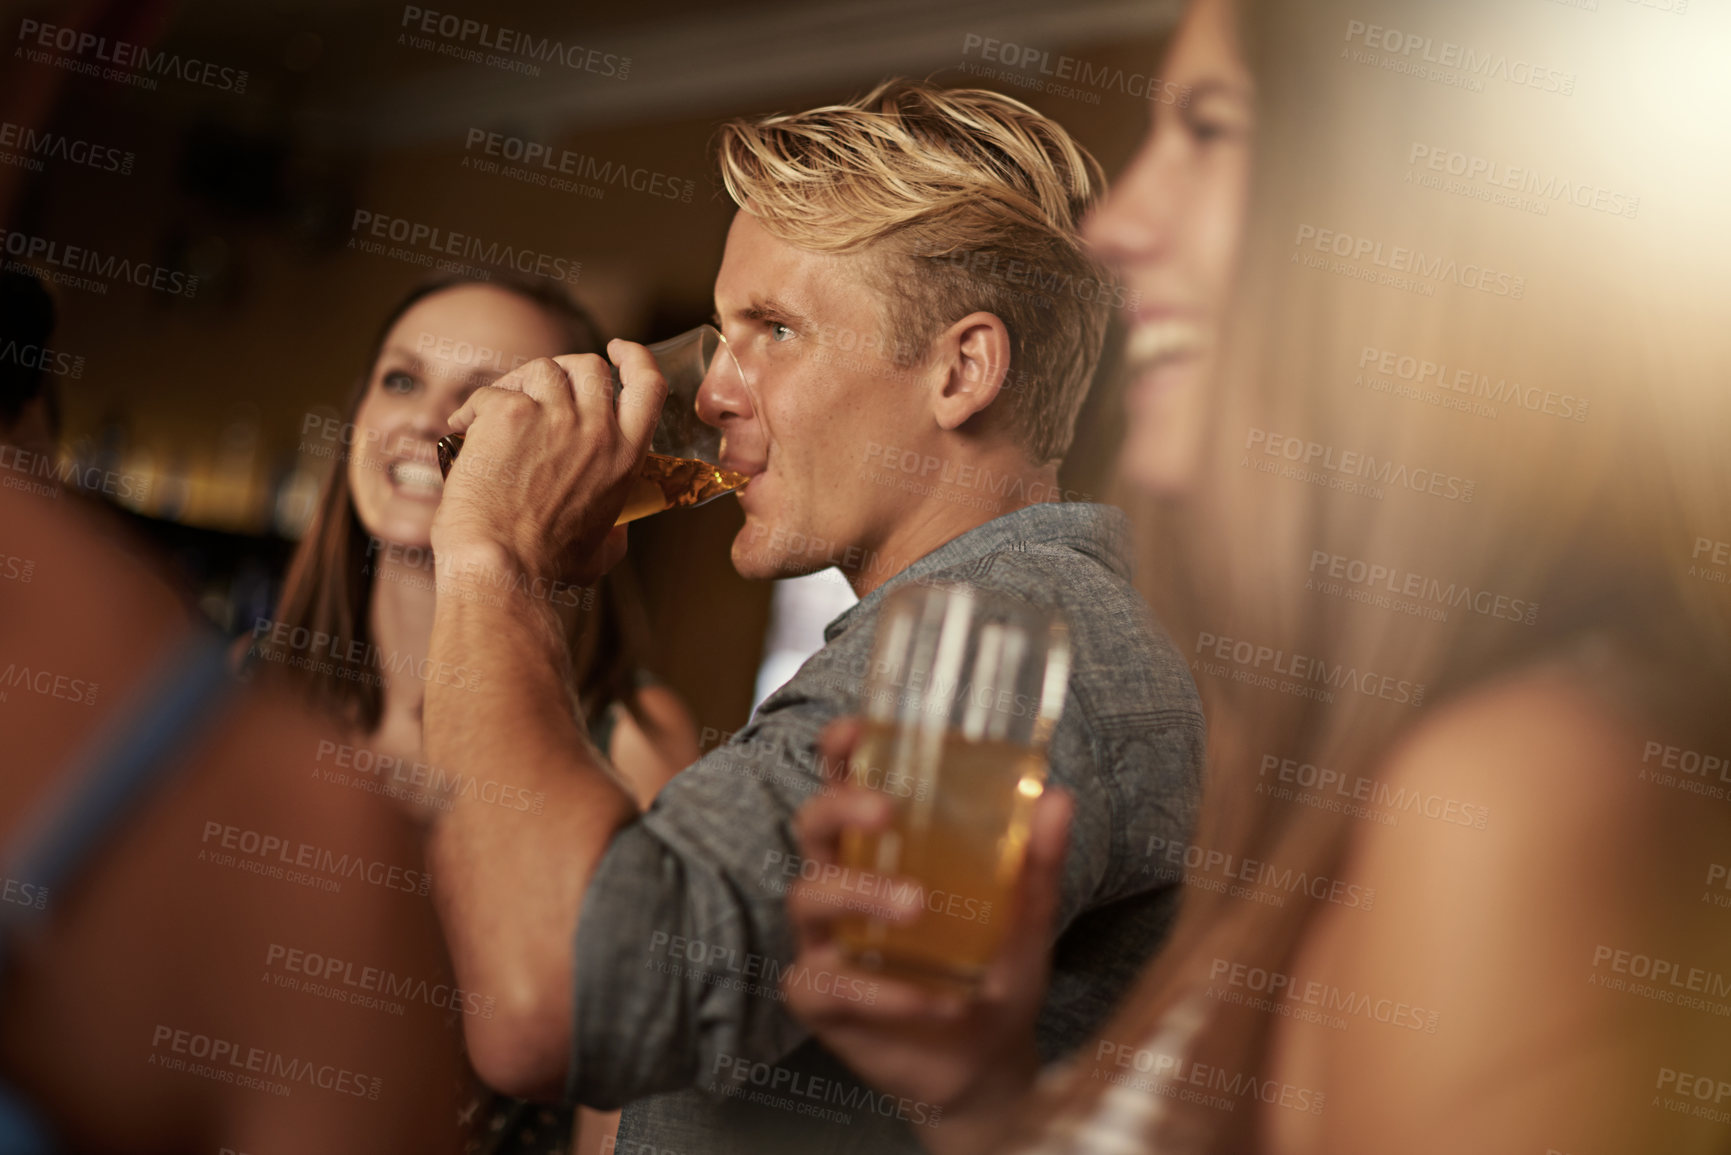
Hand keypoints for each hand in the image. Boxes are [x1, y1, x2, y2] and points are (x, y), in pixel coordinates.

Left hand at [430, 340, 665, 587]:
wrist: (502, 568)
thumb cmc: (547, 568)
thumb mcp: (605, 550)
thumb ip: (617, 527)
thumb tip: (619, 527)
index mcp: (626, 457)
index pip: (648, 384)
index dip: (634, 357)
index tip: (616, 349)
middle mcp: (597, 430)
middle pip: (590, 366)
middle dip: (563, 371)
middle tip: (535, 392)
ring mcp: (555, 418)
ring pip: (541, 369)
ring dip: (516, 385)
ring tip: (493, 415)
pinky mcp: (510, 415)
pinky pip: (491, 392)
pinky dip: (472, 409)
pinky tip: (462, 432)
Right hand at [783, 719, 1069, 1149]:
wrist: (987, 1059)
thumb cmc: (994, 968)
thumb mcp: (1026, 915)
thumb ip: (1037, 862)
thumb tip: (1057, 798)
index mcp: (881, 848)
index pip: (844, 784)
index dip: (839, 752)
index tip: (853, 729)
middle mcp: (843, 885)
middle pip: (811, 826)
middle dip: (840, 807)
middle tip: (887, 808)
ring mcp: (826, 942)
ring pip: (810, 898)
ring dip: (862, 894)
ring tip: (918, 906)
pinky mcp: (822, 1000)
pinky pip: (828, 985)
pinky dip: (881, 989)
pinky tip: (933, 996)